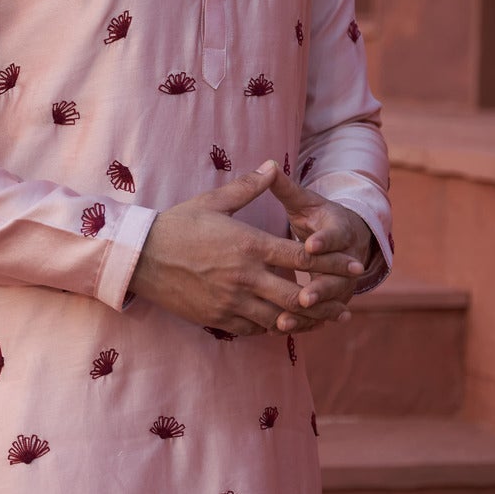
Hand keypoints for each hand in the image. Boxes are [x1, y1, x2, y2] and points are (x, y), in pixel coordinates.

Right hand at [128, 161, 365, 335]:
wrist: (140, 256)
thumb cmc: (177, 225)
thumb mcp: (214, 202)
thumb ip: (248, 186)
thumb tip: (272, 165)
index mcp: (250, 245)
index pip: (302, 258)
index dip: (333, 263)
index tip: (355, 267)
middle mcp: (246, 277)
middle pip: (298, 297)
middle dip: (326, 302)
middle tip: (347, 306)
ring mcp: (231, 301)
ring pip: (278, 318)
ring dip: (303, 321)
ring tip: (323, 322)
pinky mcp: (217, 318)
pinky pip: (253, 328)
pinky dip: (271, 328)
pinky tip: (282, 325)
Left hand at [267, 164, 373, 333]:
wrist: (345, 240)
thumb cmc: (318, 217)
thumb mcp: (306, 202)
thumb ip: (287, 188)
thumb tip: (269, 164)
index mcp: (341, 230)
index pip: (335, 236)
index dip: (324, 241)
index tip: (311, 246)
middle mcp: (348, 260)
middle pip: (337, 276)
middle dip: (321, 287)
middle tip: (304, 296)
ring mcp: (344, 284)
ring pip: (330, 301)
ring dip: (312, 313)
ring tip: (287, 320)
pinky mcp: (334, 301)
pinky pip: (321, 315)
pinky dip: (305, 323)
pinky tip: (283, 329)